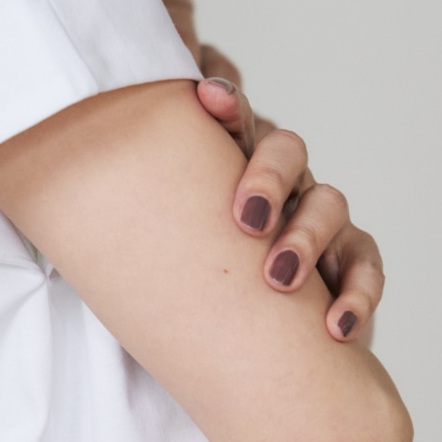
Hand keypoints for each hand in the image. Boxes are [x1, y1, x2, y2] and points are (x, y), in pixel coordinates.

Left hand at [161, 0, 384, 344]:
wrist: (233, 345)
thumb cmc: (187, 280)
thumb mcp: (158, 236)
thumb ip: (135, 192)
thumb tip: (78, 125)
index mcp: (227, 164)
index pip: (232, 120)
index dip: (226, 104)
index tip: (209, 97)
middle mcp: (277, 181)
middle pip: (285, 149)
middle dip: (268, 177)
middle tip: (245, 219)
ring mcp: (315, 219)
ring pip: (328, 203)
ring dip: (306, 238)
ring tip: (276, 279)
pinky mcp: (347, 265)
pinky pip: (363, 265)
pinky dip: (355, 295)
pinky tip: (334, 326)